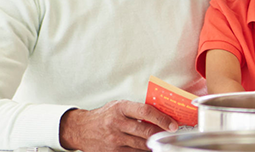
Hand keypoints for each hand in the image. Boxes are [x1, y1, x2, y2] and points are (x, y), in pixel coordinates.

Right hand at [58, 100, 178, 151]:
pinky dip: (143, 151)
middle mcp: (116, 123)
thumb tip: (162, 115)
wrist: (80, 129)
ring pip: (142, 145)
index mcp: (120, 108)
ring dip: (153, 144)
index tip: (173, 125)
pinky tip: (147, 147)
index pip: (146, 111)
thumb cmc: (104, 116)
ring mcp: (114, 139)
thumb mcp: (118, 106)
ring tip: (159, 141)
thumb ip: (137, 110)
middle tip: (171, 135)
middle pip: (146, 131)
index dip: (162, 119)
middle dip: (161, 134)